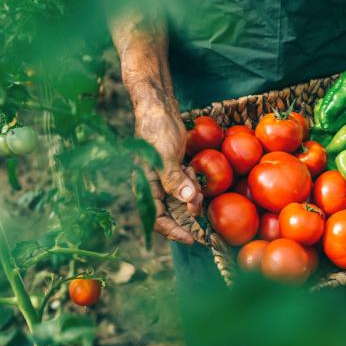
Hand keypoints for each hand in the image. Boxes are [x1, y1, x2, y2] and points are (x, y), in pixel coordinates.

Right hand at [134, 97, 202, 243]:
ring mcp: (164, 177)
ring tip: (196, 181)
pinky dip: (193, 181)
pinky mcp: (173, 168)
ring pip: (181, 198)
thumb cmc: (156, 129)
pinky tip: (192, 168)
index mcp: (145, 186)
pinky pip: (186, 184)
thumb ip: (174, 180)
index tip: (192, 239)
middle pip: (171, 212)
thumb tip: (188, 201)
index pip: (156, 218)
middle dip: (188, 210)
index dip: (173, 231)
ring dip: (192, 194)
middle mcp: (153, 185)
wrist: (158, 106)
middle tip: (201, 206)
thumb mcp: (165, 155)